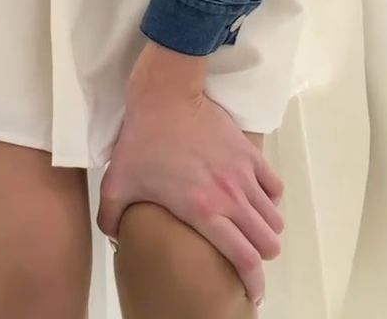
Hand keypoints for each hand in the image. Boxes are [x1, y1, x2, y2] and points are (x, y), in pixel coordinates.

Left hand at [97, 41, 283, 305]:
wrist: (165, 95)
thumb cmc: (142, 139)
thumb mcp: (117, 182)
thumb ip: (111, 217)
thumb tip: (114, 237)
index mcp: (204, 211)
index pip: (244, 259)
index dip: (252, 282)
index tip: (249, 291)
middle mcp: (231, 197)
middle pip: (268, 242)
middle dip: (260, 255)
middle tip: (247, 255)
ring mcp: (244, 174)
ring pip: (274, 216)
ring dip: (265, 227)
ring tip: (250, 228)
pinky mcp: (249, 152)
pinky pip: (274, 186)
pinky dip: (269, 198)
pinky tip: (255, 197)